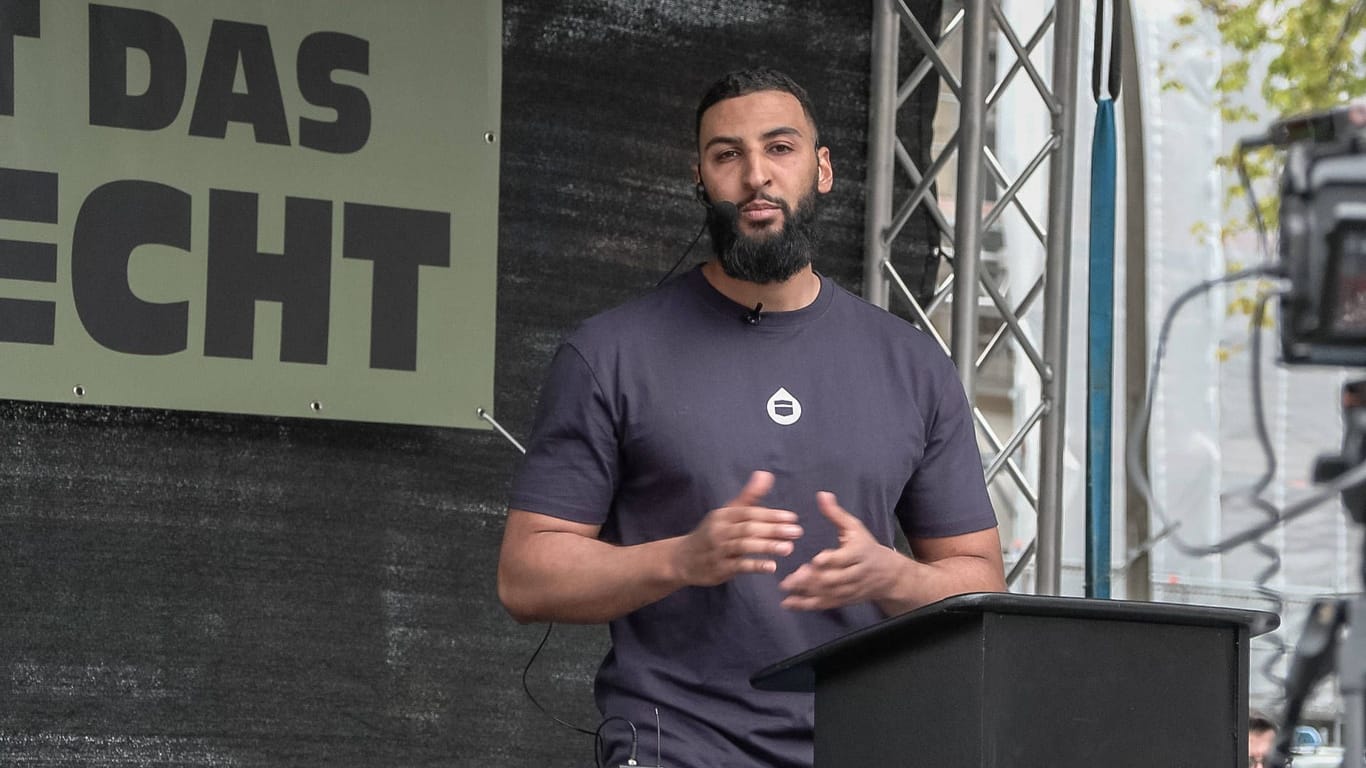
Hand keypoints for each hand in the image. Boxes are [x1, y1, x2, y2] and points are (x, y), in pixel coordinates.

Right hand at [672, 471, 803, 586]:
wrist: (684, 558)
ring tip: (788, 548)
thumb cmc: (713, 533)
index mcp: (723, 515)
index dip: (771, 515)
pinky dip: (755, 565)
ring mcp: (718, 550)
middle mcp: (720, 530)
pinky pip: (738, 566)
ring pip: (744, 546)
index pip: (749, 512)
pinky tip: (771, 566)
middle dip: (773, 529)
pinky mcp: (719, 568)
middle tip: (797, 532)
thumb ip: (749, 496)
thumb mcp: (727, 512)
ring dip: (767, 546)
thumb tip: (766, 474)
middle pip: (748, 528)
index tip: (792, 518)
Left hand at [779, 491, 903, 610]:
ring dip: (807, 592)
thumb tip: (822, 495)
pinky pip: (825, 604)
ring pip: (829, 593)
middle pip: (835, 579)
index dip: (832, 560)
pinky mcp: (844, 600)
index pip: (846, 558)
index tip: (816, 560)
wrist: (888, 575)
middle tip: (792, 577)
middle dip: (814, 579)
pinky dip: (806, 605)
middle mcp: (856, 573)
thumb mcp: (855, 527)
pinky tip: (788, 603)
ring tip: (786, 588)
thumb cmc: (866, 546)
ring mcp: (850, 589)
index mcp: (860, 553)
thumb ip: (836, 514)